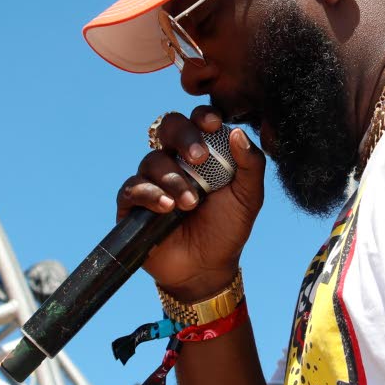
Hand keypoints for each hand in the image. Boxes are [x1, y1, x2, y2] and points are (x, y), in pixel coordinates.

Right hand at [116, 106, 264, 299]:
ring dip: (174, 179)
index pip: (197, 121)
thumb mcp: (248, 197)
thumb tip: (237, 131)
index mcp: (202, 153)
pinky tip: (167, 207)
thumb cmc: (228, 229)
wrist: (207, 268)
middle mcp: (174, 160)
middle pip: (169, 127)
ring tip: (190, 203)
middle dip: (184, 137)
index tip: (214, 124)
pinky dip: (150, 194)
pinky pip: (133, 187)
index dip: (203, 116)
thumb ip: (250, 165)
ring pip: (153, 160)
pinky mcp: (133, 203)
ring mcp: (152, 180)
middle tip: (199, 158)